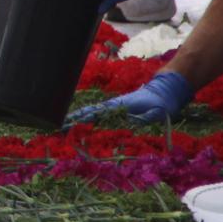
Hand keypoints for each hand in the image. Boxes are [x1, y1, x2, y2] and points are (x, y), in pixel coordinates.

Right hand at [65, 71, 193, 125]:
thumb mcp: (157, 112)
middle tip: (57, 128)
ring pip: (92, 114)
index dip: (81, 118)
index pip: (95, 112)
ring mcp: (114, 108)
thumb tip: (133, 123)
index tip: (66, 123)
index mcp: (119, 106)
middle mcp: (113, 106)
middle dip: (72, 120)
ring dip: (78, 120)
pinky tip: (81, 126)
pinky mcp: (117, 112)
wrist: (165, 93)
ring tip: (63, 128)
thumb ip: (146, 118)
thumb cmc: (161, 104)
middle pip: (88, 112)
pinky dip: (88, 120)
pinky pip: (99, 116)